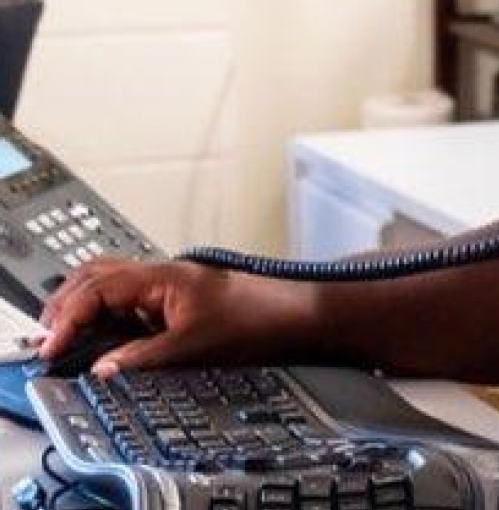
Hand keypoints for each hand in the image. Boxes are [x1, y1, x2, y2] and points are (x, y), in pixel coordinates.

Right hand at [39, 258, 320, 375]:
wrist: (303, 313)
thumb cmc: (261, 318)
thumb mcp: (194, 346)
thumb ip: (142, 358)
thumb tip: (101, 369)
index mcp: (162, 276)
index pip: (96, 288)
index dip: (67, 318)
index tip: (52, 347)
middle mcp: (163, 274)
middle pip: (95, 277)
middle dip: (66, 306)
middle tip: (49, 341)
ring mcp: (170, 286)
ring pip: (111, 286)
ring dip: (85, 309)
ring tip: (68, 340)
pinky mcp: (179, 301)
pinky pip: (131, 301)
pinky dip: (108, 317)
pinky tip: (104, 340)